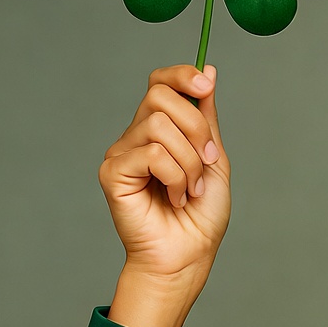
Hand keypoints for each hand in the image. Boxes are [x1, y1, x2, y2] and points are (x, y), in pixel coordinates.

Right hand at [99, 65, 230, 326]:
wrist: (189, 255)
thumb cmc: (201, 215)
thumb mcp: (214, 159)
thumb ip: (207, 118)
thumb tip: (206, 71)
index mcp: (161, 130)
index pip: (160, 82)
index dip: (181, 75)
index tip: (204, 84)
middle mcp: (137, 136)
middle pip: (159, 95)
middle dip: (196, 128)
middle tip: (207, 161)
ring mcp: (122, 153)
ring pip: (158, 125)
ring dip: (189, 161)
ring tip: (189, 189)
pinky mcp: (113, 173)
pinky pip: (151, 153)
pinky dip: (174, 176)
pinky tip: (174, 198)